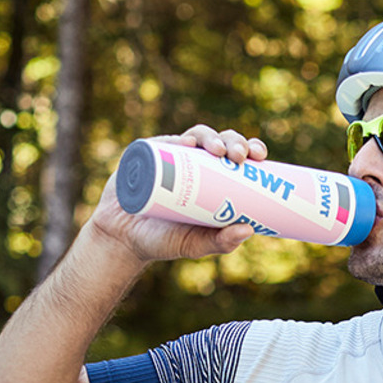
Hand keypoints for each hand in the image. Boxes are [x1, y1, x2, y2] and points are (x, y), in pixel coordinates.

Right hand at [89, 126, 268, 264]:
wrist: (122, 237)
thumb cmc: (164, 240)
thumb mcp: (196, 244)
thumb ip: (221, 242)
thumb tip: (249, 230)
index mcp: (215, 181)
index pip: (238, 159)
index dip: (251, 150)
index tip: (260, 156)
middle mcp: (196, 164)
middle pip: (221, 143)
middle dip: (233, 142)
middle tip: (239, 156)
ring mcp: (172, 156)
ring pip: (197, 137)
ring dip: (211, 137)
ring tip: (218, 151)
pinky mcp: (148, 155)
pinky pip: (164, 143)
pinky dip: (177, 141)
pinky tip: (188, 144)